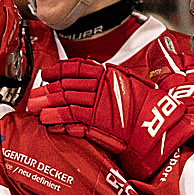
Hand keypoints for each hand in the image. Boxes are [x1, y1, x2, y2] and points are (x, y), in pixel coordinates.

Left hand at [28, 58, 148, 151]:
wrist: (160, 126)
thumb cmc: (149, 107)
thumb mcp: (130, 85)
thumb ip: (109, 81)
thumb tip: (95, 76)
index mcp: (109, 74)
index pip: (78, 68)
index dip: (58, 70)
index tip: (46, 74)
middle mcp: (102, 88)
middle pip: (67, 87)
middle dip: (47, 92)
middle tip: (33, 98)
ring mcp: (99, 106)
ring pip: (66, 103)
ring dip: (49, 108)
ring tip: (37, 112)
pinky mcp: (99, 124)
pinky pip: (74, 121)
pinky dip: (61, 123)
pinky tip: (51, 124)